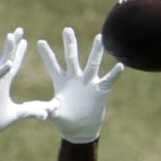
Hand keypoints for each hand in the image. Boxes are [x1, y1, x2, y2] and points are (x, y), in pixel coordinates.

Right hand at [0, 28, 51, 140]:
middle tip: (19, 30)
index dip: (18, 53)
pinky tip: (8, 63)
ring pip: (0, 64)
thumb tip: (46, 114)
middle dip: (12, 44)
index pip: (12, 65)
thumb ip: (31, 111)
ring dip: (6, 51)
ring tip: (11, 36)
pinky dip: (1, 71)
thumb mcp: (18, 114)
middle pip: (6, 58)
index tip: (24, 40)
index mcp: (4, 84)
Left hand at [38, 27, 124, 143]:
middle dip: (70, 44)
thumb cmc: (64, 121)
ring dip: (96, 51)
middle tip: (67, 29)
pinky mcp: (100, 91)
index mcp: (61, 82)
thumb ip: (48, 110)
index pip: (53, 65)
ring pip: (92, 64)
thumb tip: (41, 112)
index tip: (40, 41)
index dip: (47, 54)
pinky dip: (114, 74)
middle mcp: (75, 78)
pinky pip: (109, 80)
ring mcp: (88, 83)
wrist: (80, 131)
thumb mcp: (53, 114)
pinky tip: (120, 66)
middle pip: (72, 58)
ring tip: (99, 37)